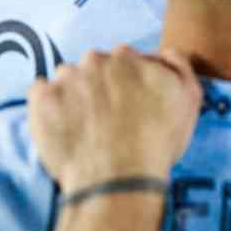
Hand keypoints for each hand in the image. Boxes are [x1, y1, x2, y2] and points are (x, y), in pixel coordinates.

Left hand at [28, 45, 202, 192]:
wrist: (118, 178)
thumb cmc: (157, 140)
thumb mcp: (189, 97)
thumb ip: (178, 65)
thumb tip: (165, 53)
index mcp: (128, 56)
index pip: (126, 61)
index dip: (130, 83)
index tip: (132, 104)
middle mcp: (95, 60)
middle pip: (96, 67)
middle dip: (101, 85)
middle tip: (109, 117)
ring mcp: (66, 79)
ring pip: (68, 78)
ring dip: (75, 94)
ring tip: (85, 124)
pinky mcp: (42, 100)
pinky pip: (41, 93)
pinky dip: (50, 106)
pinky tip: (65, 126)